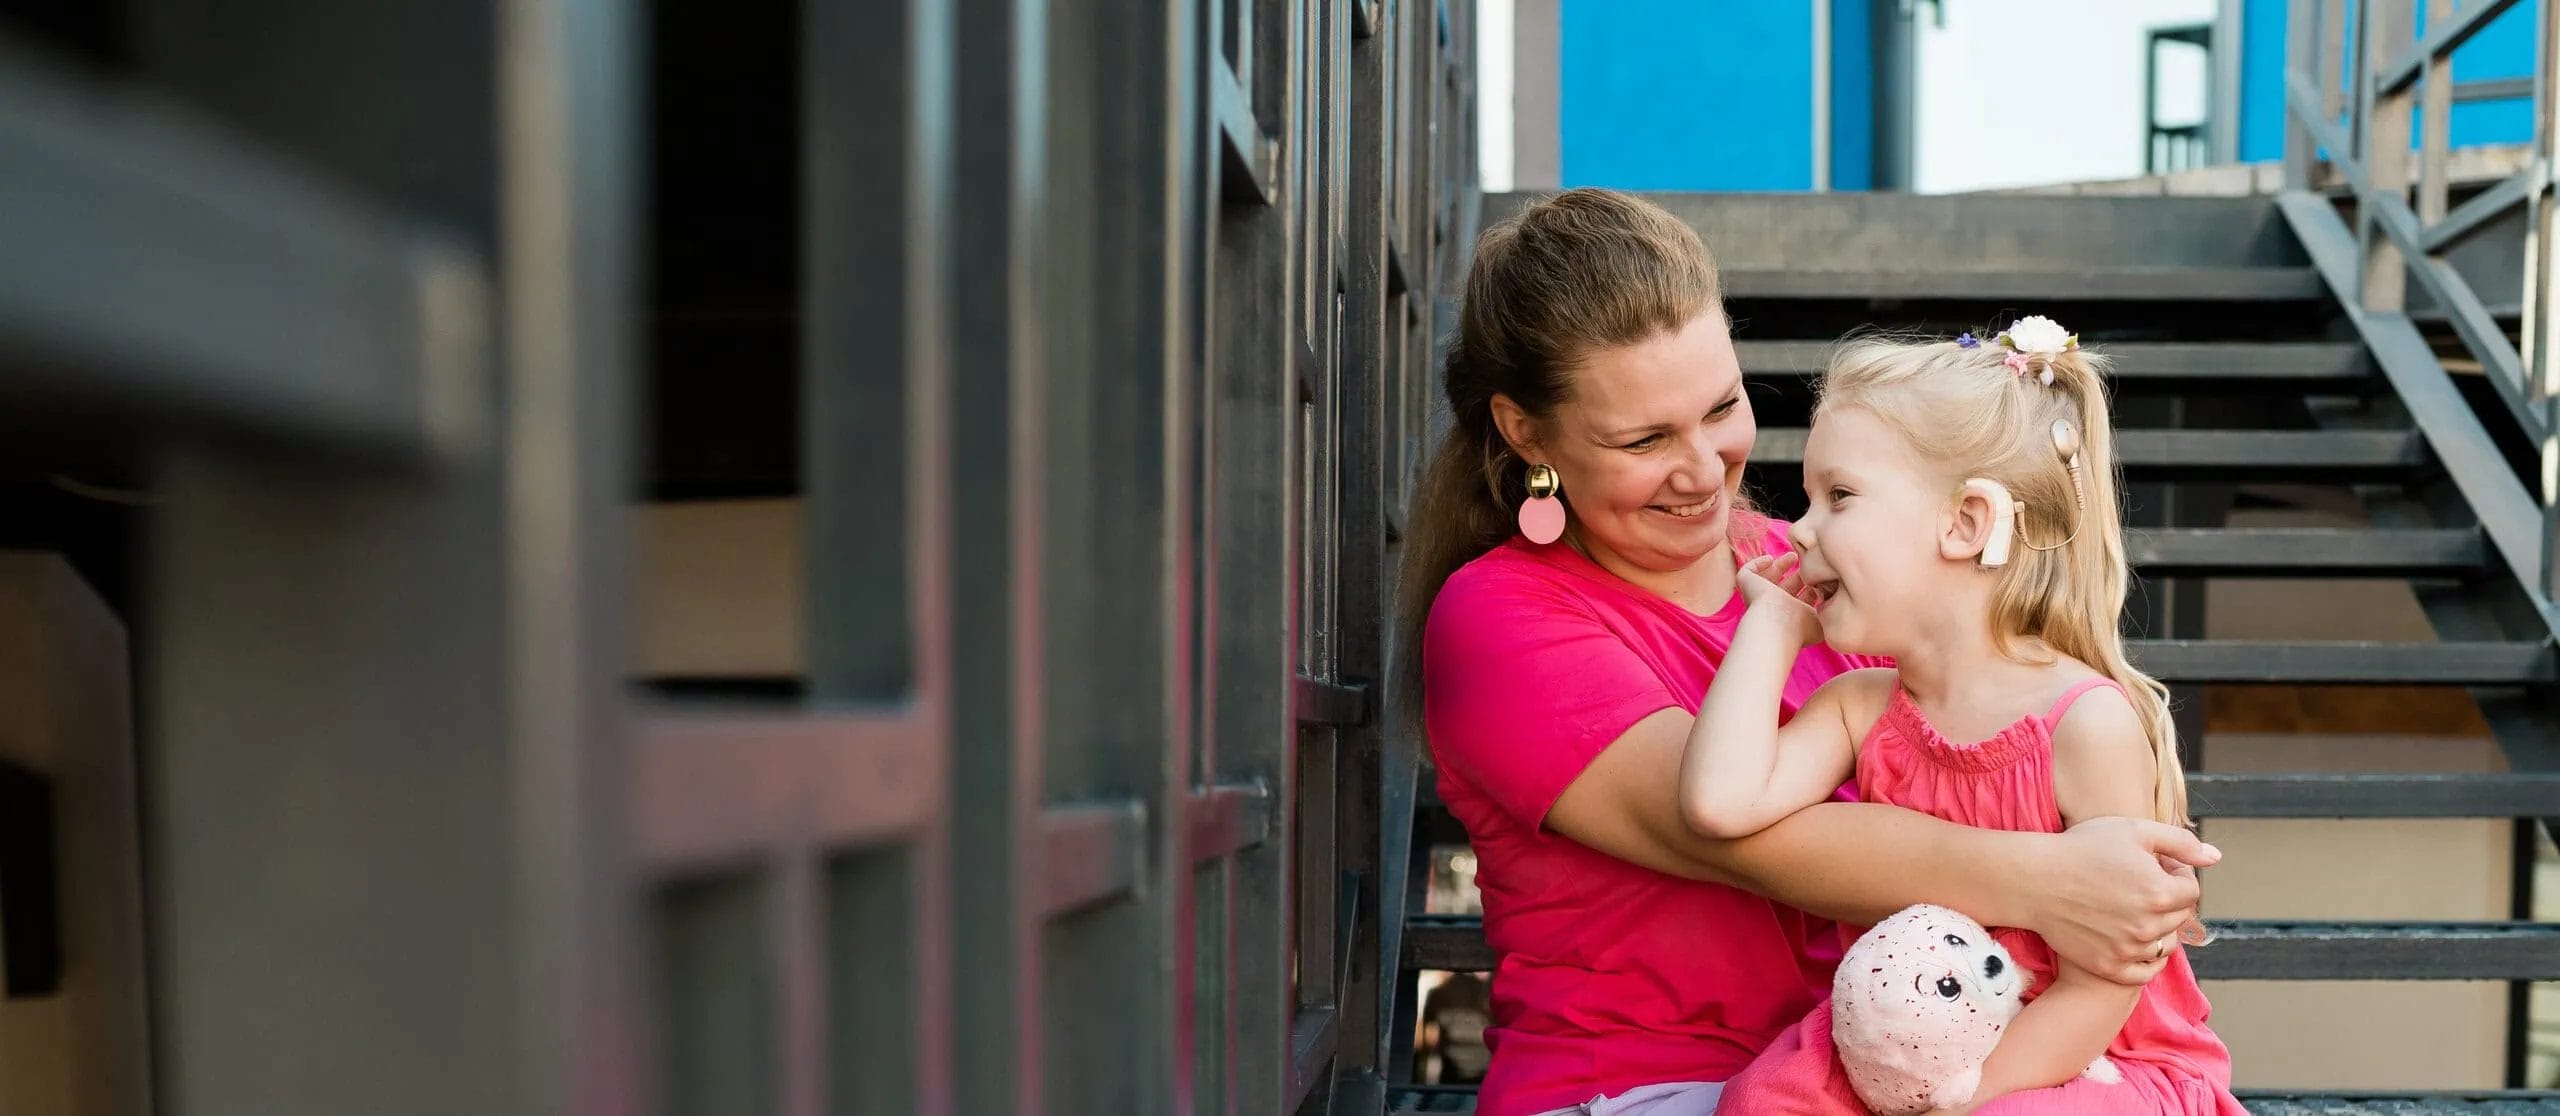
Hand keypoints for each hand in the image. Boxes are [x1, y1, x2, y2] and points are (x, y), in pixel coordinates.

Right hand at [1738, 553, 1823, 644]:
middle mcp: (1774, 608)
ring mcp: (1758, 597)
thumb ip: (1830, 610)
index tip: (1822, 579)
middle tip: (1810, 565)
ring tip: (1794, 555)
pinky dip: (1758, 563)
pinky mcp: (1746, 584)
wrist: (1775, 625)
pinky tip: (1770, 558)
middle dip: (1799, 576)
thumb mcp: (1821, 620)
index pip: (1801, 600)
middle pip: (1786, 588)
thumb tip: (1838, 599)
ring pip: (1767, 578)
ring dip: (1780, 565)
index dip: (1812, 588)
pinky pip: (1748, 571)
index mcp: (1791, 617)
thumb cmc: (1799, 627)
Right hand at [2025, 817, 2221, 984]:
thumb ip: (2181, 843)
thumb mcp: (2134, 831)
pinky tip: (2132, 939)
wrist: (2033, 880)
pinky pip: (2145, 971)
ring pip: (2164, 944)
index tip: (2152, 865)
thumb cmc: (2081, 848)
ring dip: (2156, 927)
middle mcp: (2150, 926)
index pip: (2191, 891)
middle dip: (2167, 900)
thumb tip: (2216, 857)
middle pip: (2179, 918)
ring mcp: (2130, 949)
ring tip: (2129, 908)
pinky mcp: (2110, 966)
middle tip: (2136, 884)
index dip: (2175, 874)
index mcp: (2161, 892)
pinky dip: (2146, 959)